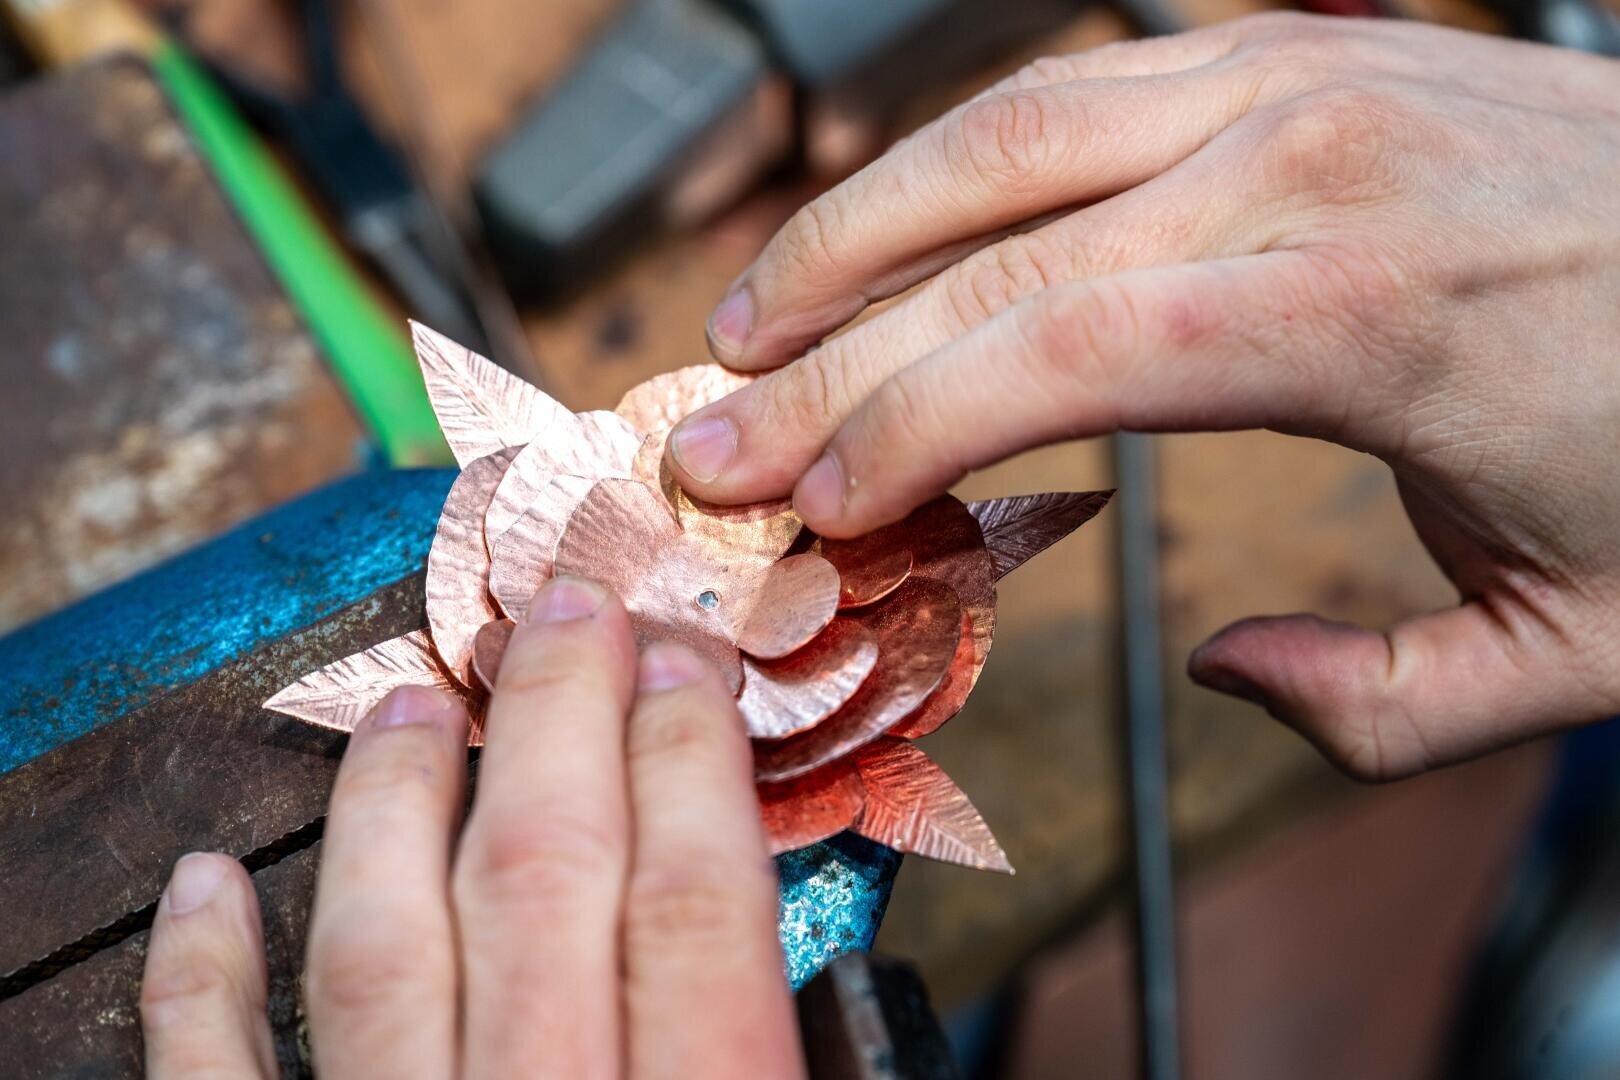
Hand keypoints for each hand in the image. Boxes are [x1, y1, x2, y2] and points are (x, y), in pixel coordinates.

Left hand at [138, 577, 802, 1077]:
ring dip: (395, 805)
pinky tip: (203, 891)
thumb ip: (802, 1065)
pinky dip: (205, 980)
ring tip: (408, 702)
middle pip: (544, 878)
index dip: (692, 756)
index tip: (688, 661)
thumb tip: (823, 978)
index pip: (694, 902)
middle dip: (561, 719)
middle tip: (567, 610)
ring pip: (385, 949)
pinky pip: (228, 1078)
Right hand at [663, 14, 1619, 779]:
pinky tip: (893, 222)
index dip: (903, 429)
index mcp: (1371, 311)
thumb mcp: (1573, 645)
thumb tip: (1227, 670)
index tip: (810, 506)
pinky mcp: (1299, 47)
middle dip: (824, 354)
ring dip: (858, 226)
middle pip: (995, 249)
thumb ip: (1377, 702)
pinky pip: (1079, 82)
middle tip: (709, 434)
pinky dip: (957, 157)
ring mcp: (1303, 76)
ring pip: (1009, 129)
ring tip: (754, 316)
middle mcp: (1315, 162)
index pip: (1058, 353)